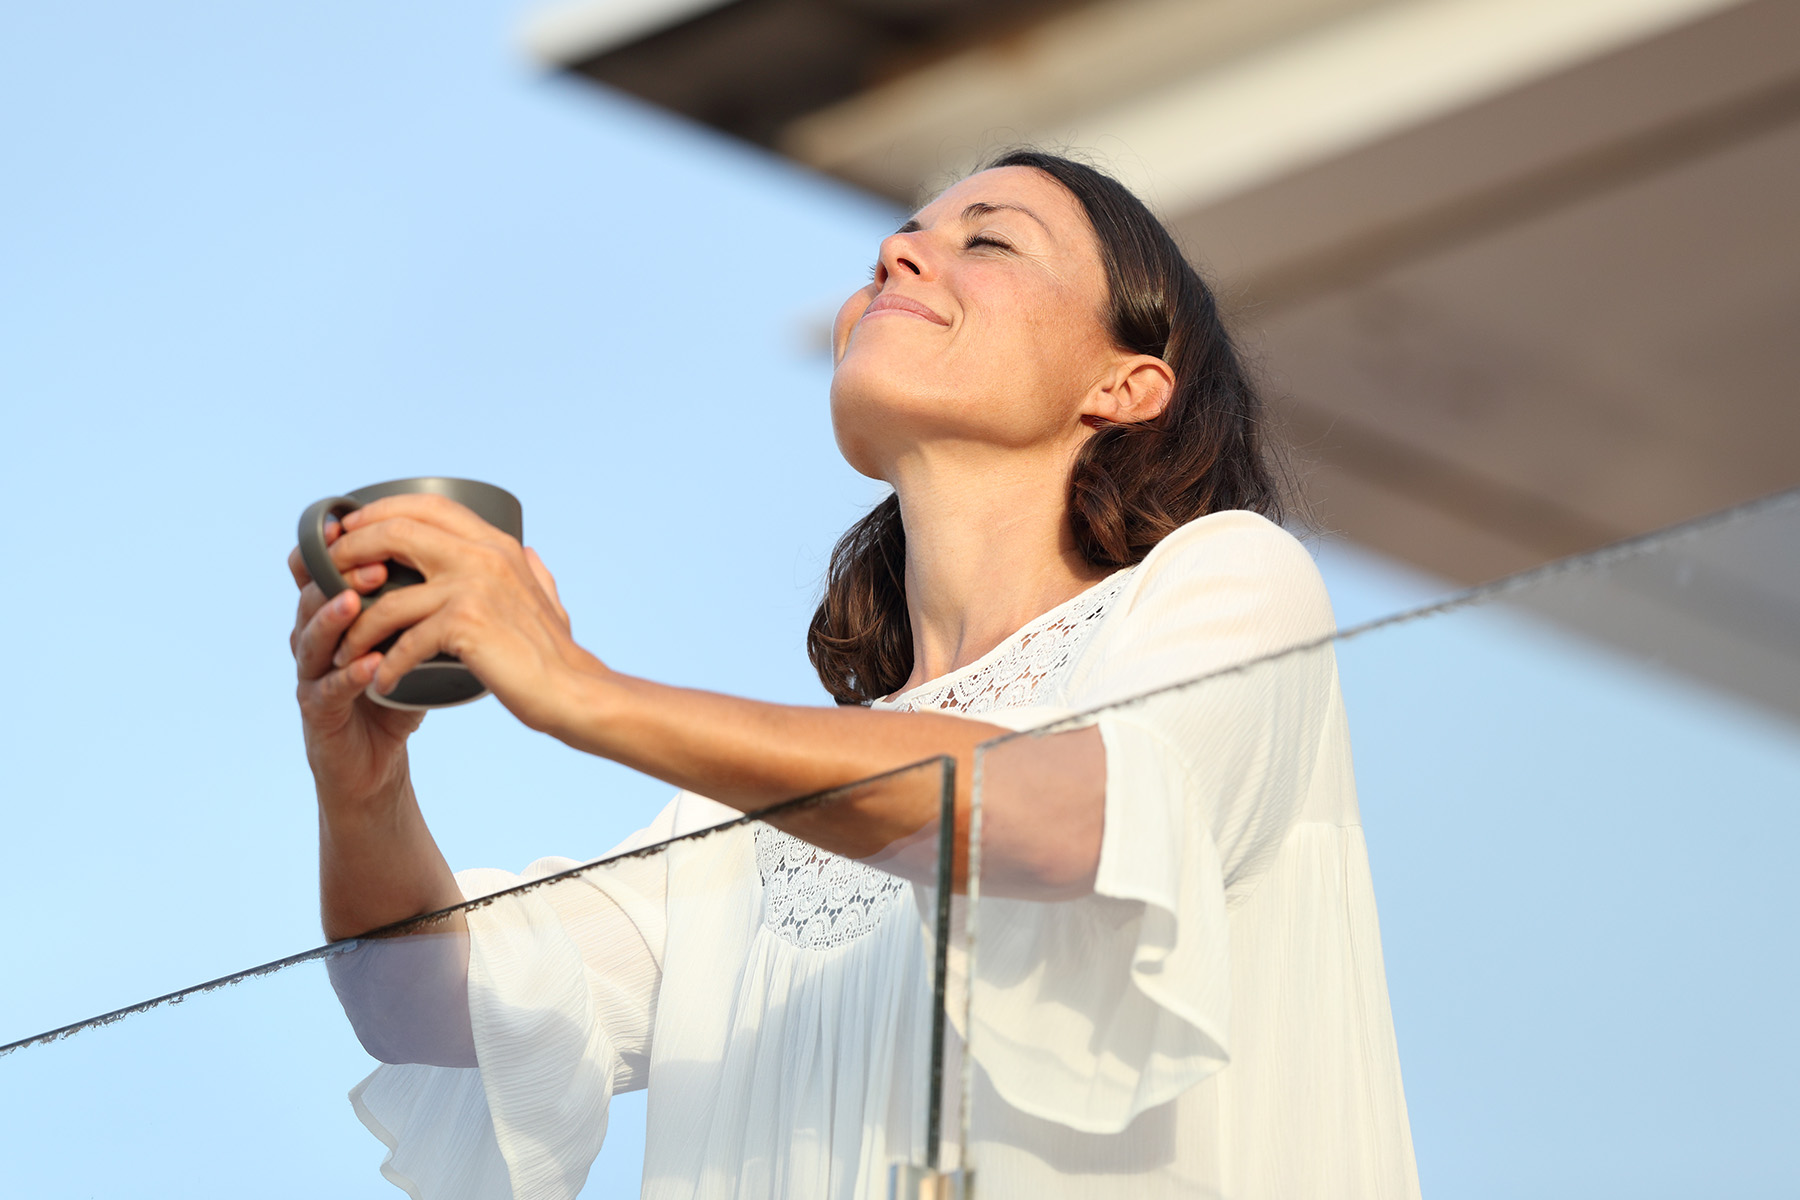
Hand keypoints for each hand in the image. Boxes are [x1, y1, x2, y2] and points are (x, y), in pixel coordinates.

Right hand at [290, 519, 424, 810]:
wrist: (377, 762)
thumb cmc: (395, 695)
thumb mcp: (411, 641)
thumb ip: (426, 602)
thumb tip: (474, 554)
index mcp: (334, 614)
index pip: (323, 569)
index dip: (338, 547)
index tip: (366, 524)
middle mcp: (314, 638)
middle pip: (312, 595)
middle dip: (340, 575)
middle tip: (374, 562)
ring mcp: (311, 674)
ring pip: (310, 637)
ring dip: (334, 617)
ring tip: (357, 602)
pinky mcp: (317, 712)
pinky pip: (328, 689)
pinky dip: (348, 675)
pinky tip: (369, 666)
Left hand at [320, 493, 602, 734]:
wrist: (574, 692)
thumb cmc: (556, 653)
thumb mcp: (548, 597)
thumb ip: (533, 571)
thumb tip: (529, 553)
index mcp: (497, 543)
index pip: (426, 505)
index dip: (379, 512)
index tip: (349, 533)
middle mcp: (484, 555)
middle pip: (395, 531)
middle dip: (350, 552)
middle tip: (328, 579)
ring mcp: (474, 587)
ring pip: (389, 595)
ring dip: (357, 627)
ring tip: (343, 651)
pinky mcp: (466, 625)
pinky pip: (404, 640)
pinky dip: (385, 665)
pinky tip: (379, 682)